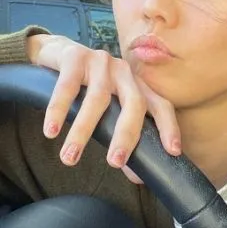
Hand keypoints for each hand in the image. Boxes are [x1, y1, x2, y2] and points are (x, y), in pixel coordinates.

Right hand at [27, 34, 180, 169]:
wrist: (57, 51)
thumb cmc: (88, 88)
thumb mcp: (109, 108)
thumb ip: (120, 134)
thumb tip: (134, 176)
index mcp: (138, 86)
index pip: (161, 106)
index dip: (169, 127)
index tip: (173, 151)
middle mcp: (125, 73)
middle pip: (134, 104)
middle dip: (126, 135)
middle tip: (114, 163)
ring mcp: (102, 62)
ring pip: (97, 99)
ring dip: (83, 131)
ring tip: (69, 158)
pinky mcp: (75, 56)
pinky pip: (67, 87)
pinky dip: (58, 111)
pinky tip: (52, 131)